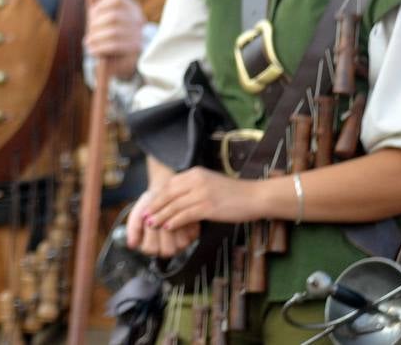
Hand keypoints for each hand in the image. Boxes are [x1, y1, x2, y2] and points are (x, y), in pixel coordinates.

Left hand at [83, 0, 144, 79]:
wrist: (116, 61)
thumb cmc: (106, 34)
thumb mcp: (99, 17)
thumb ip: (95, 2)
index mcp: (131, 7)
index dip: (101, 4)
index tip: (92, 15)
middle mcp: (139, 19)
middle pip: (114, 16)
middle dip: (96, 24)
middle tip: (88, 33)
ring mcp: (139, 35)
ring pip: (114, 32)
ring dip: (96, 38)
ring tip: (88, 43)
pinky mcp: (136, 50)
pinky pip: (116, 46)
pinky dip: (100, 47)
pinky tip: (92, 50)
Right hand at [126, 187, 199, 257]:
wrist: (165, 192)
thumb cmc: (150, 203)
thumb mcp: (137, 213)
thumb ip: (133, 228)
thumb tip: (131, 244)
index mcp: (151, 245)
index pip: (150, 249)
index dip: (149, 235)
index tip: (147, 222)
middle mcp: (166, 247)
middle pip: (166, 250)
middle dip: (162, 231)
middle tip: (159, 218)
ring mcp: (181, 243)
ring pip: (180, 244)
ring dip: (175, 227)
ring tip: (169, 215)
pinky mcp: (193, 235)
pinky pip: (192, 234)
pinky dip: (185, 223)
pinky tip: (179, 214)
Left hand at [139, 166, 263, 231]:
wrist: (256, 197)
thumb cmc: (234, 193)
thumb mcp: (211, 183)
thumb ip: (194, 187)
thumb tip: (177, 200)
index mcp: (195, 173)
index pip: (169, 184)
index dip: (157, 196)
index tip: (148, 205)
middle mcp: (196, 180)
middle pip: (168, 194)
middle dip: (154, 206)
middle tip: (144, 216)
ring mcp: (202, 193)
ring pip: (174, 206)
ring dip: (161, 216)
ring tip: (152, 224)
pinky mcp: (208, 206)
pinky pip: (185, 215)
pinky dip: (174, 221)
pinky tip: (167, 227)